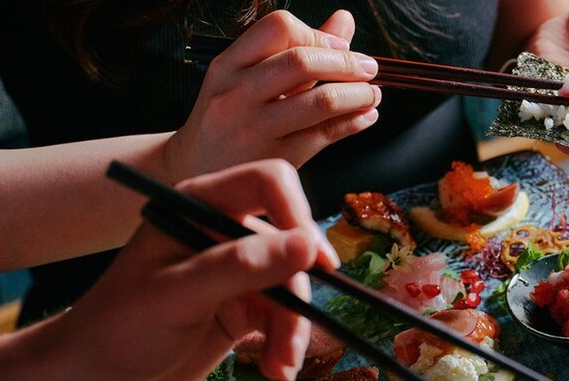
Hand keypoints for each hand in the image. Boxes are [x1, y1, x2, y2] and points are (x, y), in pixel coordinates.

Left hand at [55, 160, 329, 380]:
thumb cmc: (118, 329)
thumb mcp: (178, 294)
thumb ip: (242, 266)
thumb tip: (307, 245)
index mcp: (198, 207)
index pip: (268, 184)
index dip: (297, 215)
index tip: (313, 261)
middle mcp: (222, 232)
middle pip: (290, 241)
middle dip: (297, 288)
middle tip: (297, 327)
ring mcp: (236, 273)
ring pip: (292, 285)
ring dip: (293, 328)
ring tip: (279, 366)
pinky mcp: (243, 309)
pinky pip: (284, 317)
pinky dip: (286, 344)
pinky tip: (276, 370)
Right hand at [166, 10, 380, 176]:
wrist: (195, 172)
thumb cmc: (228, 119)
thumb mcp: (246, 78)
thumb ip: (295, 49)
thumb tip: (344, 21)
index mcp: (228, 65)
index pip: (279, 28)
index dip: (318, 34)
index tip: (340, 46)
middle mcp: (237, 94)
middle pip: (302, 63)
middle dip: (347, 63)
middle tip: (369, 69)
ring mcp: (255, 129)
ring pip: (319, 102)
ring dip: (357, 95)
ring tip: (372, 94)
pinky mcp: (276, 159)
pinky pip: (325, 136)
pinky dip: (354, 123)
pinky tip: (365, 116)